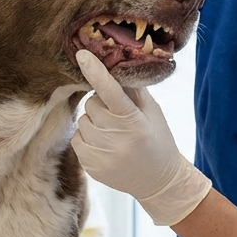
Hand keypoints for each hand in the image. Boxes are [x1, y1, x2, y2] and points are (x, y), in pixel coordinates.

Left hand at [72, 50, 210, 225]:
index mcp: (135, 122)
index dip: (96, 72)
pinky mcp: (91, 167)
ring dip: (93, 122)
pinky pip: (76, 139)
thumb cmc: (158, 140)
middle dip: (101, 104)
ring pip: (82, 121)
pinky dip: (87, 138)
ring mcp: (102, 155)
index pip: (111, 91)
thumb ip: (134, 91)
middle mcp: (117, 139)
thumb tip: (115, 66)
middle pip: (92, 104)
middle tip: (117, 115)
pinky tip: (104, 145)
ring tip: (113, 133)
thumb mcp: (154, 113)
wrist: (159, 182)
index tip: (82, 55)